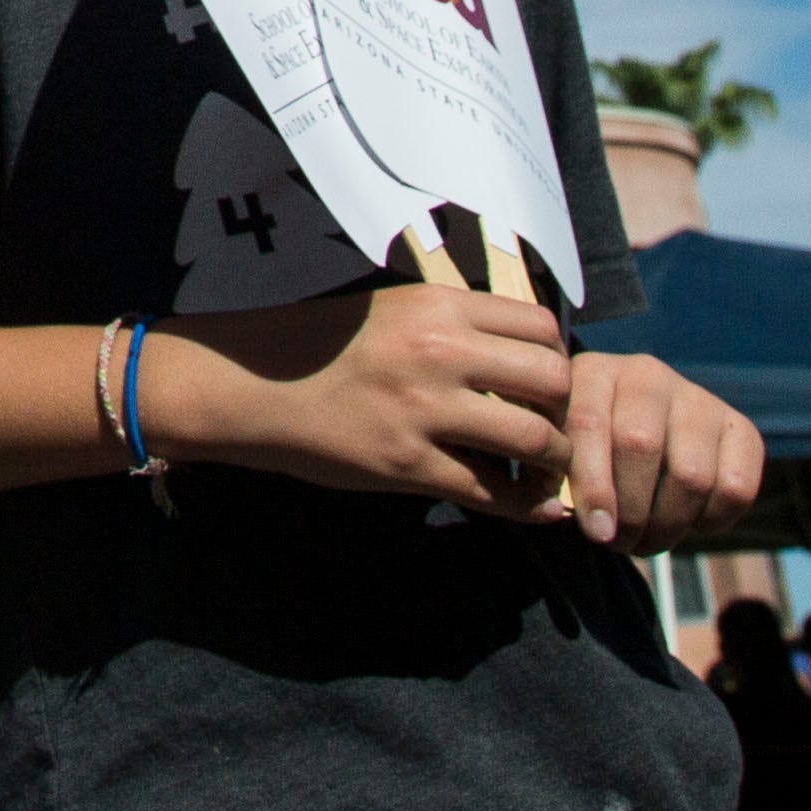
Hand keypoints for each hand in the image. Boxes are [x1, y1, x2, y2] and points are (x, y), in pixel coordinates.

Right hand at [150, 284, 577, 513]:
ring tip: (543, 468)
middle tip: (551, 427)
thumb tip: (524, 351)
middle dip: (564, 409)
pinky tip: (534, 505)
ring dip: (553, 460)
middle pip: (553, 380)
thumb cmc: (317, 346)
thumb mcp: (387, 311)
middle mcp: (437, 351)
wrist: (246, 383)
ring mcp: (423, 410)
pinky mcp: (407, 464)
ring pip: (535, 440)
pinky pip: (495, 493)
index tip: (543, 381)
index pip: (540, 326)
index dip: (555, 357)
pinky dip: (528, 505)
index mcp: (434, 305)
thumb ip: (451, 323)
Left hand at [561, 347, 763, 548]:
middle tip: (619, 542)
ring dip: (668, 524)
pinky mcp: (742, 429)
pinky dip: (711, 520)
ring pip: (691, 474)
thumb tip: (558, 510)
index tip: (596, 531)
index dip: (593, 486)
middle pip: (641, 447)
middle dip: (630, 511)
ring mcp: (698, 398)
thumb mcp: (556, 444)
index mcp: (592, 370)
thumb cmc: (585, 445)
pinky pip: (736, 488)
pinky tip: (687, 522)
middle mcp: (646, 373)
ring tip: (648, 540)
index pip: (589, 424)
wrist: (643, 428)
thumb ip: (546, 470)